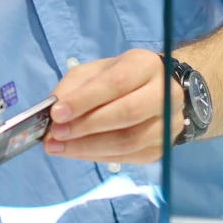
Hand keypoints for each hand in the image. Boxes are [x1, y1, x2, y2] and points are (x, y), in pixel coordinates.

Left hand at [45, 50, 182, 163]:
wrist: (155, 93)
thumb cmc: (119, 78)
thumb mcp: (94, 72)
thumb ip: (73, 88)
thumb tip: (53, 114)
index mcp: (147, 65)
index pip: (117, 82)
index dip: (85, 100)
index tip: (56, 113)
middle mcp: (166, 93)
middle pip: (127, 113)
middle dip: (86, 126)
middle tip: (55, 134)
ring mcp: (169, 124)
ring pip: (129, 141)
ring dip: (88, 147)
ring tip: (58, 147)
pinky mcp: (161, 148)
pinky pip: (128, 157)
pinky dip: (97, 156)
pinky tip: (76, 152)